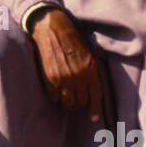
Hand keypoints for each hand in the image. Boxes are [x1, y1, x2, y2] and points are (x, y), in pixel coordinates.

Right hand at [29, 7, 102, 121]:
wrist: (52, 29)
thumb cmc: (71, 39)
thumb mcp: (88, 54)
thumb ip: (91, 71)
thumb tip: (90, 89)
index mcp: (91, 69)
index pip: (95, 96)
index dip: (94, 109)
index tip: (92, 117)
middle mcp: (79, 76)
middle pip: (80, 102)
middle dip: (78, 106)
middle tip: (75, 103)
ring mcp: (64, 78)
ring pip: (67, 103)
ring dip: (66, 105)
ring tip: (65, 101)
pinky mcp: (50, 78)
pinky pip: (54, 97)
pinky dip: (55, 98)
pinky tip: (55, 93)